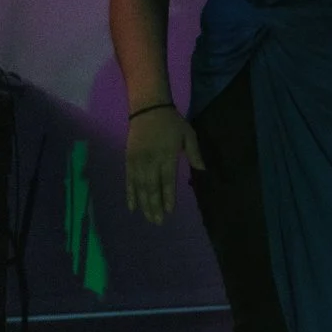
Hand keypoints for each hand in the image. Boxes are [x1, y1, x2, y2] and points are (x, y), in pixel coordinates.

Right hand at [124, 107, 204, 225]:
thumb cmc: (172, 122)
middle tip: (158, 222)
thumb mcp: (189, 134)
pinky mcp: (128, 160)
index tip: (170, 211)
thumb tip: (202, 170)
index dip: (168, 196)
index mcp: (167, 155)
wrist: (148, 109)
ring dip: (144, 204)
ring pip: (140, 187)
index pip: (168, 180)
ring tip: (149, 218)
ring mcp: (138, 161)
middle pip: (152, 187)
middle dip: (155, 205)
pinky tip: (132, 207)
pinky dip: (130, 194)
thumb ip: (194, 153)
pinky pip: (129, 180)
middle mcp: (151, 161)